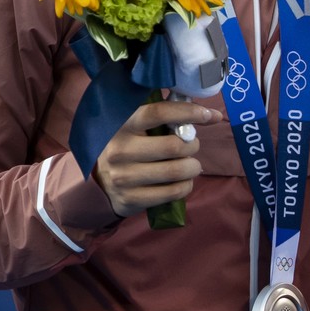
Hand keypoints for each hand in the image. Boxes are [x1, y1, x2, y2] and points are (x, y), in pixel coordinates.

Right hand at [93, 96, 222, 218]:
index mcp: (122, 124)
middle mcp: (120, 149)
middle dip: (192, 145)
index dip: (188, 112)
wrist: (98, 181)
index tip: (208, 115)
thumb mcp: (137, 126)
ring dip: (193, 167)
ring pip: (177, 170)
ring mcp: (124, 176)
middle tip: (191, 145)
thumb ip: (166, 115)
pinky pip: (173, 192)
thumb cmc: (129, 145)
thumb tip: (211, 114)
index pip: (159, 112)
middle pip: (173, 146)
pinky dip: (186, 185)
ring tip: (190, 165)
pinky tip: (183, 181)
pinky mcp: (131, 198)